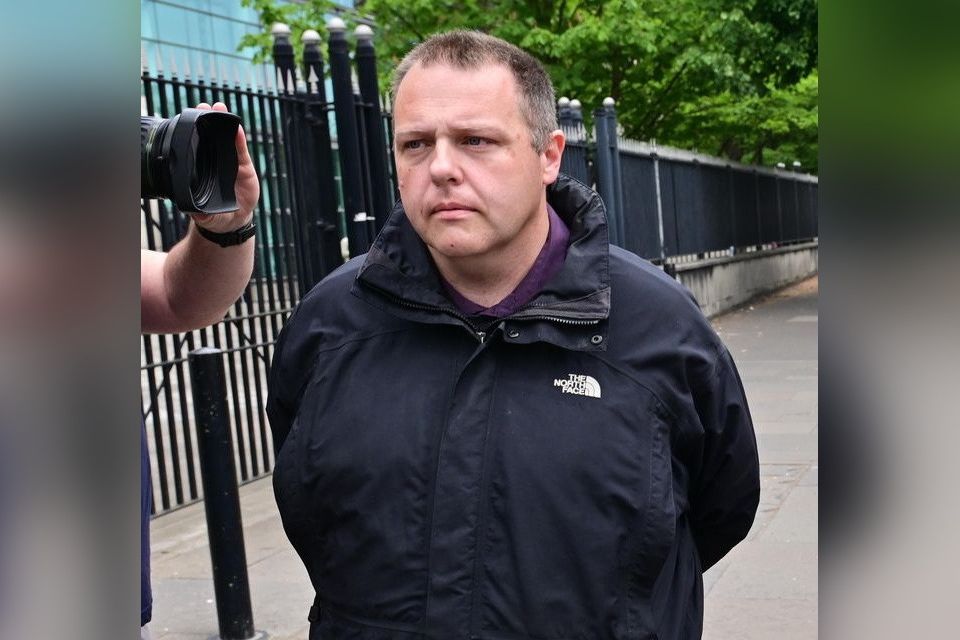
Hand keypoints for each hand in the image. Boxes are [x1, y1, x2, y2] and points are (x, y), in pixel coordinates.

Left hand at [188, 102, 259, 232]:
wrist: (235, 219)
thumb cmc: (215, 215)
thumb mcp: (206, 216)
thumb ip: (201, 214)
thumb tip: (192, 213)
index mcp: (200, 170)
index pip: (195, 148)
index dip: (192, 134)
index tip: (188, 120)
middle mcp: (213, 162)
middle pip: (209, 137)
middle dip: (205, 120)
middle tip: (202, 107)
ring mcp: (229, 161)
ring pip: (225, 138)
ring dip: (222, 122)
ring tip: (219, 107)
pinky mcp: (244, 165)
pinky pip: (241, 148)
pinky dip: (239, 137)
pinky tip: (236, 126)